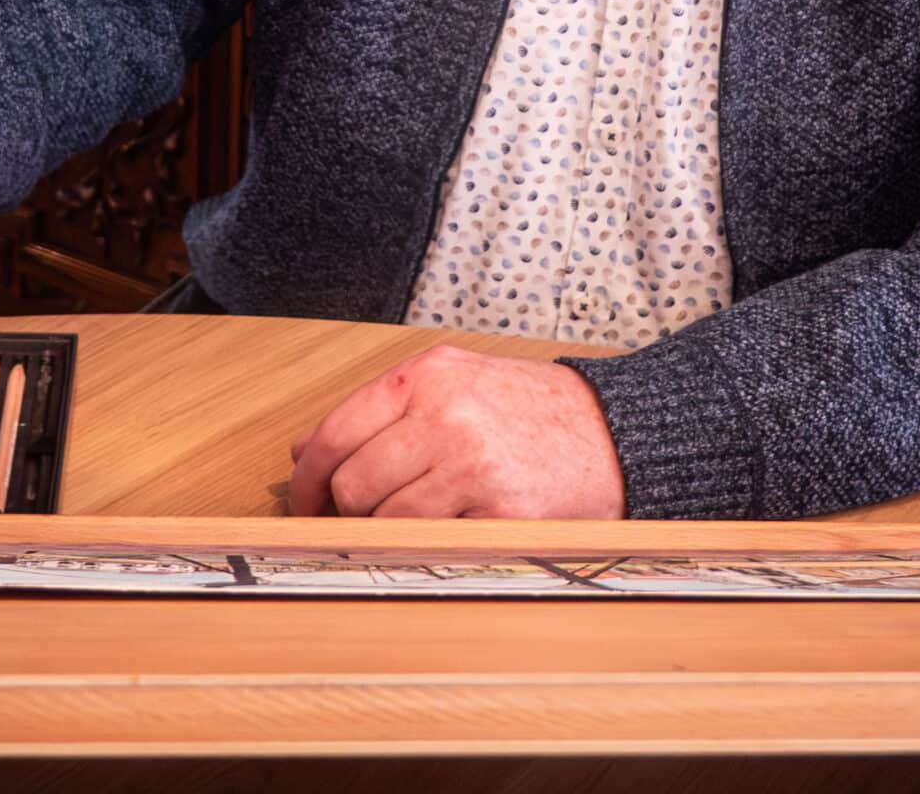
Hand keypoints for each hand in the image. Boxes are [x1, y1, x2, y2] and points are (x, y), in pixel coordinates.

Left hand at [286, 344, 625, 518]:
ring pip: (387, 520)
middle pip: (354, 484)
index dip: (308, 478)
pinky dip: (431, 542)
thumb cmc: (527, 410)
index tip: (306, 501)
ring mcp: (473, 465)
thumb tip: (306, 451)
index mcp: (428, 377)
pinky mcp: (500, 512)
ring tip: (419, 517)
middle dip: (348, 509)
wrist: (613, 432)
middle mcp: (447, 416)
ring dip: (389, 529)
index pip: (335, 432)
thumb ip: (379, 411)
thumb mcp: (453, 383)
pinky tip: (453, 525)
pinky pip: (432, 541)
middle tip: (362, 516)